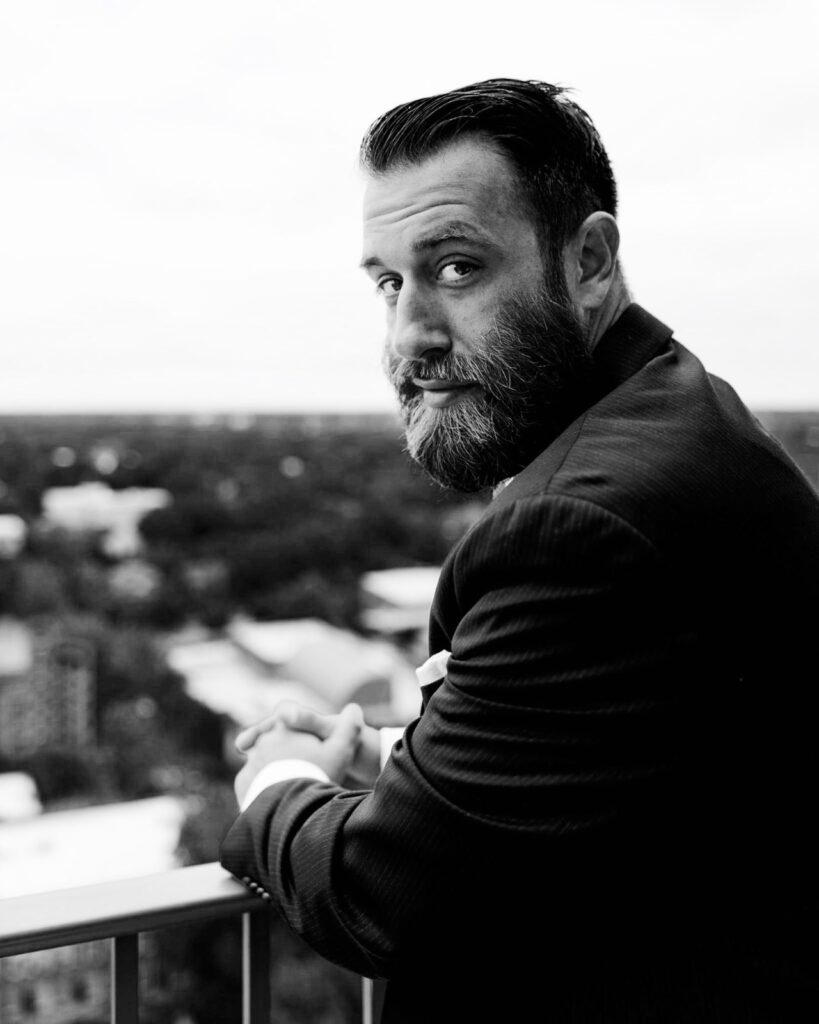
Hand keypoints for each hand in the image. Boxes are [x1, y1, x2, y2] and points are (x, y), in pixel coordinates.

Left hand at [236, 701, 381, 788]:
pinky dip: (263, 787)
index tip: (315, 751)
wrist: (291, 810)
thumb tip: (355, 707)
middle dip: (289, 755)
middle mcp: (262, 741)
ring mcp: (250, 762)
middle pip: (278, 744)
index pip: (293, 723)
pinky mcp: (242, 783)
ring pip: (264, 763)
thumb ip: (349, 727)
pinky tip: (278, 800)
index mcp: (284, 728)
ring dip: (275, 771)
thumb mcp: (341, 751)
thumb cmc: (319, 775)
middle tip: (306, 773)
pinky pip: (253, 782)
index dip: (305, 736)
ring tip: (293, 789)